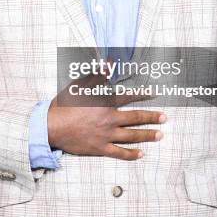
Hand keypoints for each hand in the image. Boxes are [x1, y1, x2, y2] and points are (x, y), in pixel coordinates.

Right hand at [47, 69, 166, 160]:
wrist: (52, 127)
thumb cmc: (64, 105)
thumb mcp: (80, 85)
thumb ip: (97, 75)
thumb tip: (109, 63)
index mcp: (105, 102)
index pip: (129, 97)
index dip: (143, 94)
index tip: (155, 94)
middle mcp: (109, 119)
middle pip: (135, 118)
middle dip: (151, 117)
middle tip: (164, 118)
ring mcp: (105, 135)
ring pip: (131, 135)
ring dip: (147, 135)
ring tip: (159, 135)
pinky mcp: (100, 148)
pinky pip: (119, 153)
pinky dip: (131, 154)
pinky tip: (141, 154)